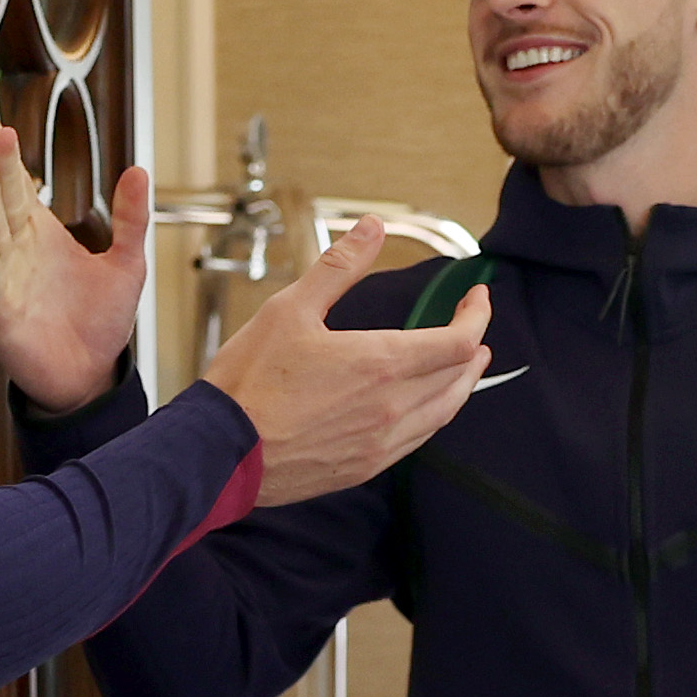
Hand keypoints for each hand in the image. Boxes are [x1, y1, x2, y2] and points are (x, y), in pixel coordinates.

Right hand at [0, 113, 151, 413]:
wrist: (89, 376)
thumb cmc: (100, 322)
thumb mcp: (126, 264)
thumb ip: (130, 219)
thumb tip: (138, 170)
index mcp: (42, 234)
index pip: (21, 185)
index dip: (8, 155)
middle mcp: (18, 250)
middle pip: (3, 196)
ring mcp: (6, 278)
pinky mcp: (2, 311)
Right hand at [204, 216, 489, 505]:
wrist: (220, 453)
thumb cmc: (248, 383)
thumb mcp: (290, 309)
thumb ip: (339, 268)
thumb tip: (372, 228)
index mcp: (380, 363)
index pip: (458, 341)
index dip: (477, 315)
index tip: (476, 297)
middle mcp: (391, 407)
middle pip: (459, 376)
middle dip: (474, 347)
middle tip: (474, 326)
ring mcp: (380, 443)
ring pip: (443, 412)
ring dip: (461, 384)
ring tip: (465, 366)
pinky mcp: (364, 467)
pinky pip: (416, 440)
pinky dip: (433, 415)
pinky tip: (424, 408)